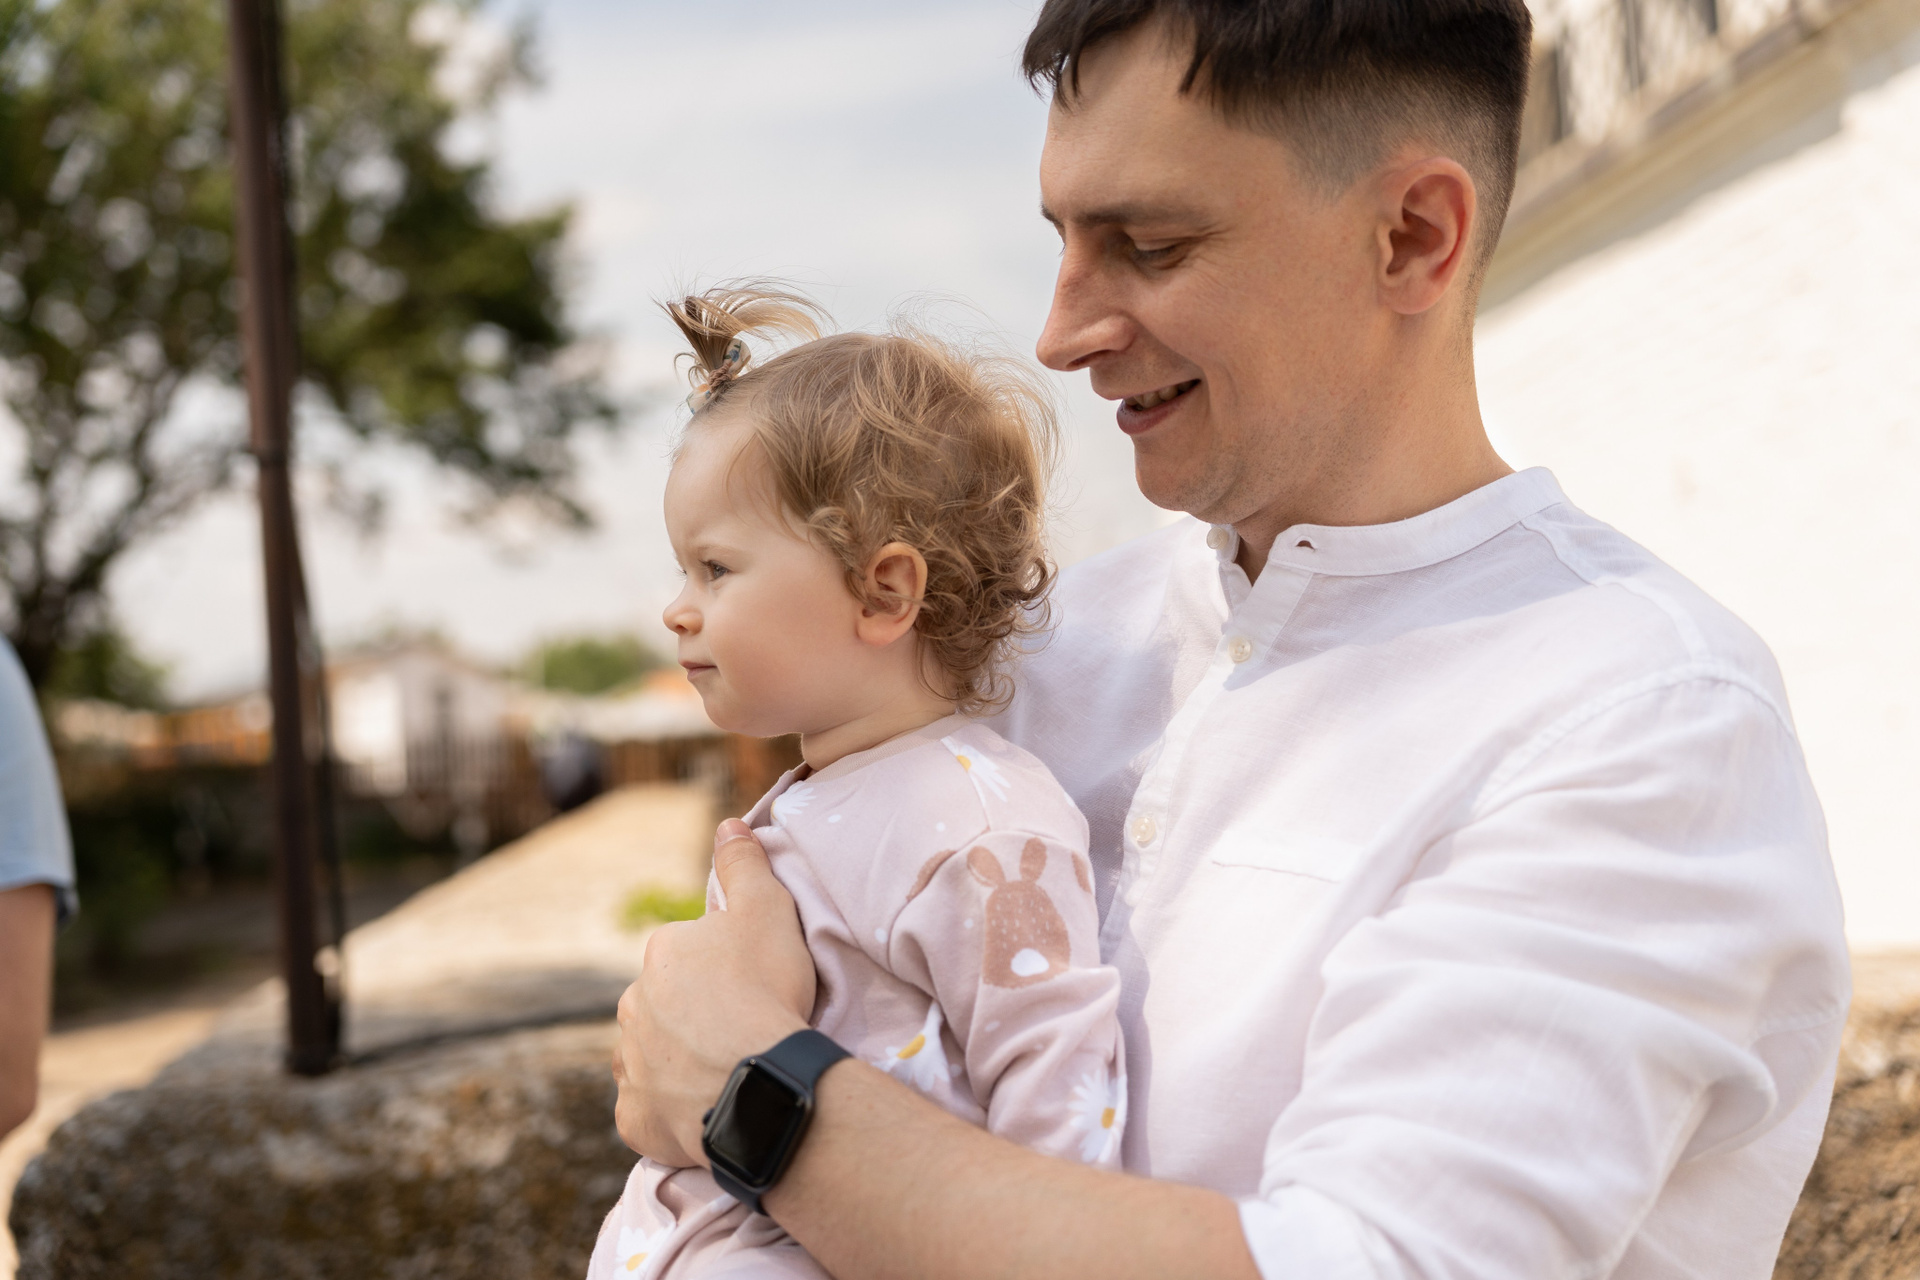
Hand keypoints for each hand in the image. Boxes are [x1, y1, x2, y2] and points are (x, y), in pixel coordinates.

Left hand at [613, 818, 814, 1165]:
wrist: (758, 1082)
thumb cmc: (765, 990)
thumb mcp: (767, 911)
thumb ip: (745, 865)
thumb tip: (727, 824)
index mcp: (660, 955)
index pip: (689, 956)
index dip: (725, 972)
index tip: (755, 988)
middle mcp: (632, 1007)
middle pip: (666, 1007)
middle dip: (694, 1017)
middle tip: (744, 1032)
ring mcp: (629, 1067)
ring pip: (653, 1058)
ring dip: (679, 1063)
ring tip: (729, 1074)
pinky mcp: (634, 1120)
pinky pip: (650, 1111)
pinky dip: (672, 1112)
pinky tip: (707, 1111)